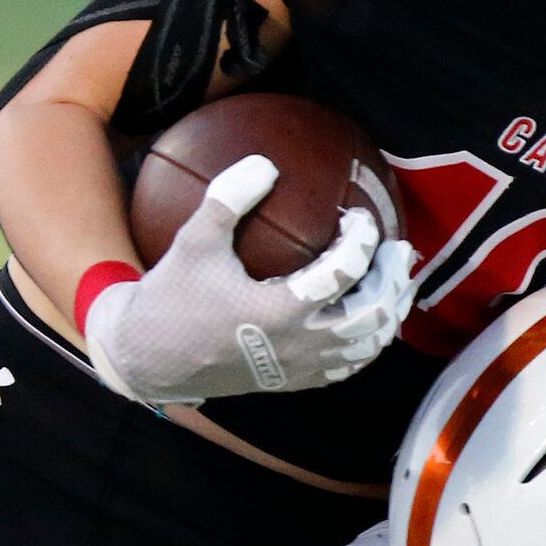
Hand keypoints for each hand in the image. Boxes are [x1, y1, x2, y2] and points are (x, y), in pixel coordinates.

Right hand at [83, 154, 415, 405]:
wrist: (148, 359)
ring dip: (388, 313)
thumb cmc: (171, 296)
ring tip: (394, 281)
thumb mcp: (194, 240)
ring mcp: (299, 370)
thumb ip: (228, 198)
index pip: (344, 273)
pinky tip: (368, 316)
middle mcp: (297, 346)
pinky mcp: (293, 382)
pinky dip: (367, 341)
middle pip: (372, 315)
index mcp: (279, 312)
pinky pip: (347, 366)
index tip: (359, 217)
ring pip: (367, 347)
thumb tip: (265, 162)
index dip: (362, 240)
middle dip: (392, 280)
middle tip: (397, 249)